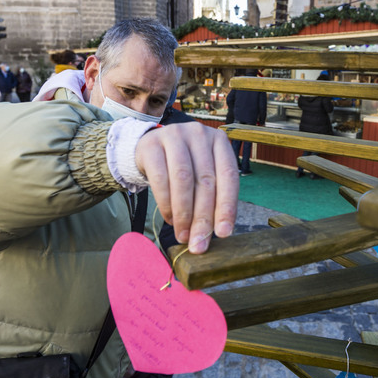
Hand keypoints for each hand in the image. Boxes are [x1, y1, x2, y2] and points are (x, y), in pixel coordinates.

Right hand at [135, 123, 238, 253]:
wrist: (149, 149)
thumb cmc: (182, 166)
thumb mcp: (202, 174)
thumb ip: (212, 196)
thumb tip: (215, 234)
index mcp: (219, 141)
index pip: (229, 177)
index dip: (227, 207)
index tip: (223, 233)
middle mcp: (199, 134)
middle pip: (206, 181)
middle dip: (203, 217)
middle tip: (199, 243)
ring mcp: (174, 135)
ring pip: (183, 180)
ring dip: (184, 214)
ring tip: (183, 235)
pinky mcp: (152, 144)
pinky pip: (161, 178)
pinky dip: (166, 204)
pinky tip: (169, 219)